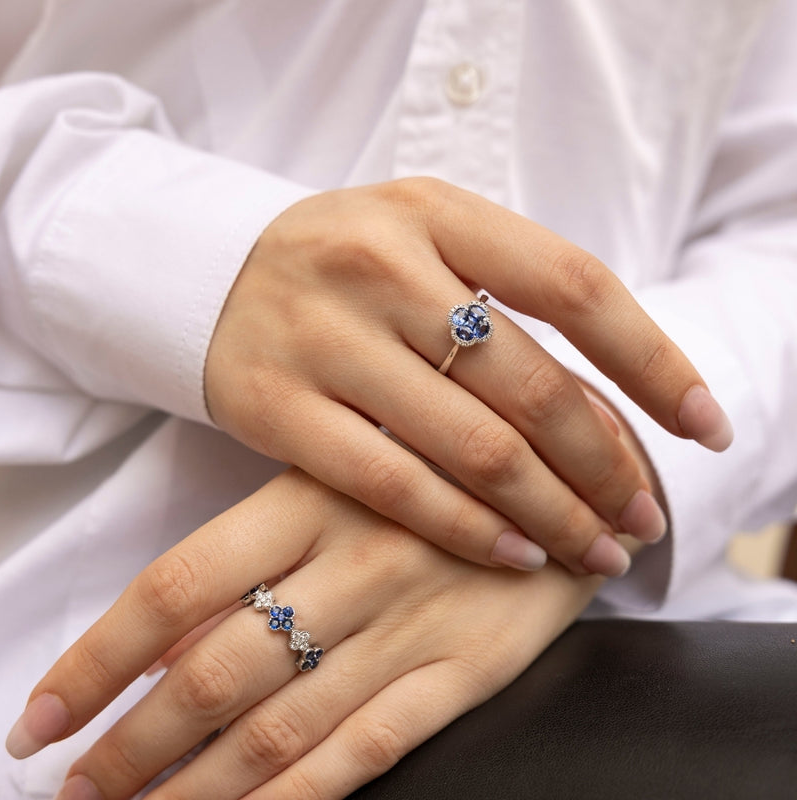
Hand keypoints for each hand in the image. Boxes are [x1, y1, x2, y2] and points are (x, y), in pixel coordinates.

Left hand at [7, 469, 602, 798]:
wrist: (578, 475)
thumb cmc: (448, 460)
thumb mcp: (356, 461)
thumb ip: (267, 535)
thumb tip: (167, 623)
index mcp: (315, 495)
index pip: (176, 585)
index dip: (98, 659)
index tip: (43, 718)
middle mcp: (353, 563)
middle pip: (215, 673)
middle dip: (133, 746)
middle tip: (77, 791)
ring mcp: (411, 623)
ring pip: (280, 727)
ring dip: (196, 787)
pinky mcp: (468, 670)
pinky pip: (368, 748)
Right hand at [206, 178, 730, 575]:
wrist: (210, 276)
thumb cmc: (344, 266)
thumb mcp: (425, 241)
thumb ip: (509, 303)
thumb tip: (611, 407)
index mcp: (435, 212)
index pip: (573, 286)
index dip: (654, 361)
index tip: (701, 426)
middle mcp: (382, 267)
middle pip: (531, 385)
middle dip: (606, 465)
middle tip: (643, 517)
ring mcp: (324, 337)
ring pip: (470, 445)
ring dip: (552, 511)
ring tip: (597, 549)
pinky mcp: (276, 406)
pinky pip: (392, 483)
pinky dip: (466, 528)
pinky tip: (515, 553)